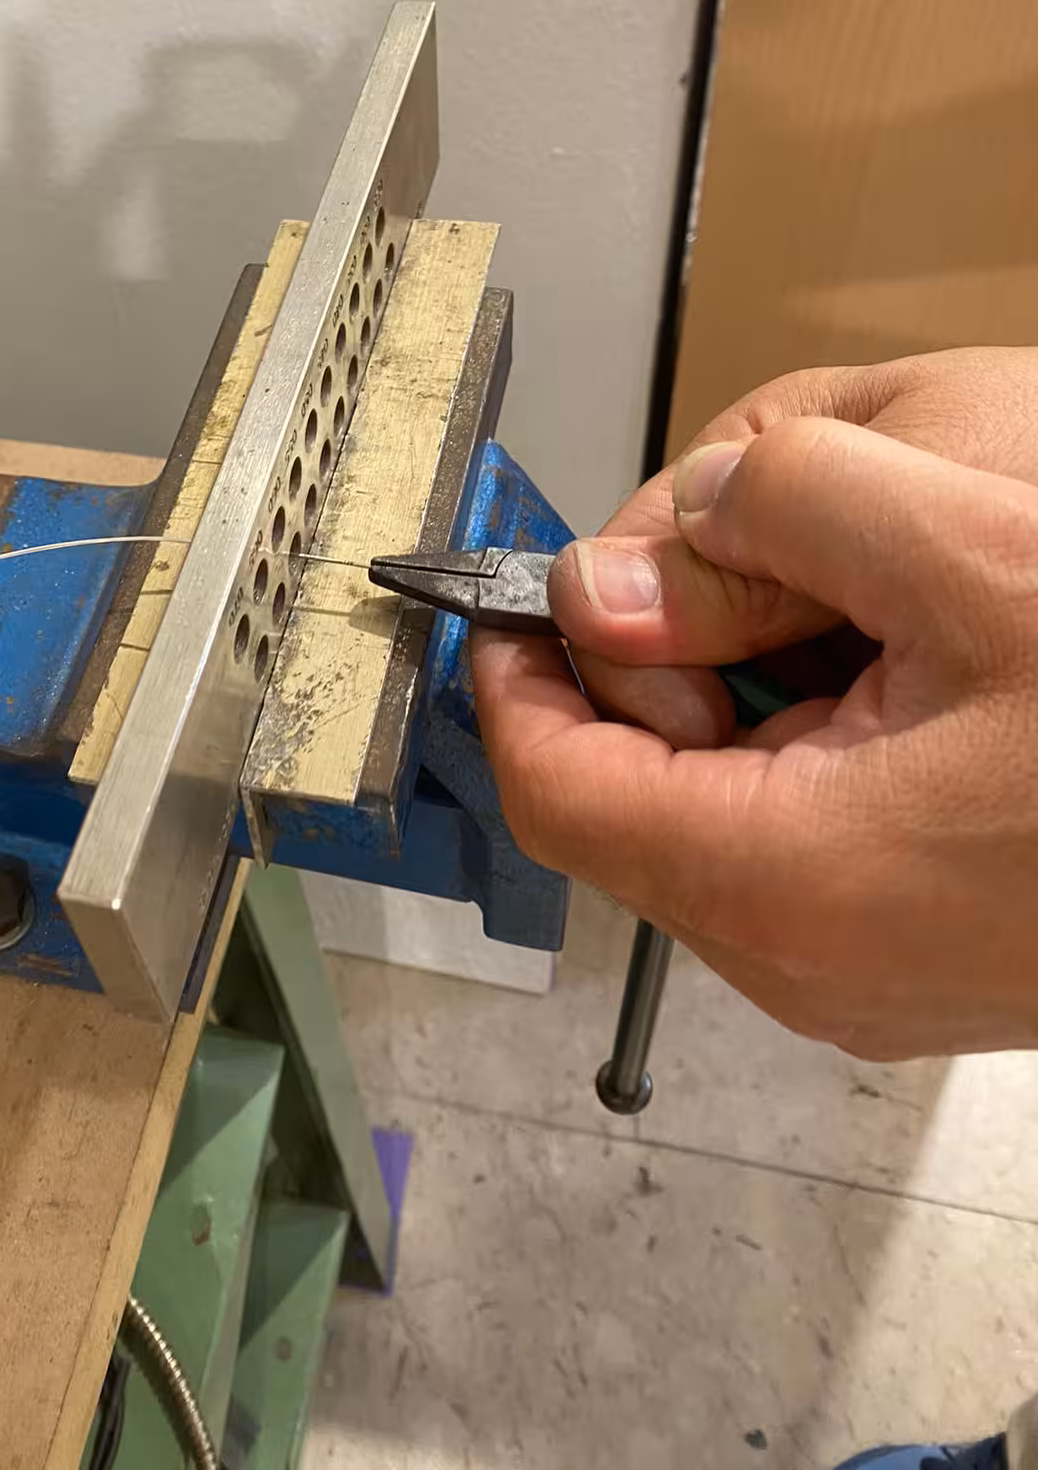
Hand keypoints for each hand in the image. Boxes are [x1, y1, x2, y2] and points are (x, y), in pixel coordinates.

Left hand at [471, 350, 1037, 1057]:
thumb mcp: (981, 540)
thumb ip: (774, 516)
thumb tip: (612, 569)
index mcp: (790, 878)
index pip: (560, 790)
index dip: (515, 680)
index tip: (510, 596)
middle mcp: (814, 959)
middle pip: (638, 798)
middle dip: (652, 660)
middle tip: (726, 552)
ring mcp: (875, 974)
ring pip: (725, 812)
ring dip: (745, 690)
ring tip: (848, 596)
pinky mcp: (931, 955)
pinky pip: (810, 837)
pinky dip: (812, 738)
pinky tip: (906, 662)